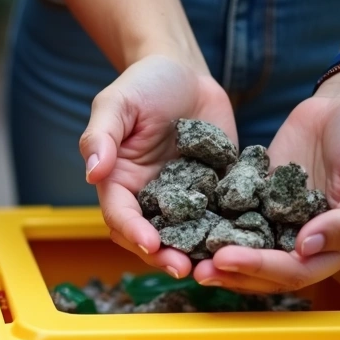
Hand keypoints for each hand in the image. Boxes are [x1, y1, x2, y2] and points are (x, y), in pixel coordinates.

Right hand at [82, 55, 235, 278]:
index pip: (120, 216)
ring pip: (186, 235)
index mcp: (119, 182)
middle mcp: (148, 197)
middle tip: (184, 268)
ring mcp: (183, 198)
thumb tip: (93, 173)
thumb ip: (101, 137)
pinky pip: (221, 216)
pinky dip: (231, 231)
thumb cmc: (143, 84)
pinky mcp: (214, 192)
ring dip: (197, 253)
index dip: (133, 232)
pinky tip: (246, 241)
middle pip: (151, 237)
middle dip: (164, 255)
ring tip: (215, 266)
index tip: (149, 243)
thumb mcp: (116, 104)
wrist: (184, 71)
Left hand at [196, 71, 339, 292]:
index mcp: (332, 245)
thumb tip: (307, 247)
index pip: (294, 270)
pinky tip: (180, 218)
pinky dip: (205, 218)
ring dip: (212, 252)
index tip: (227, 259)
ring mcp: (273, 218)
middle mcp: (299, 238)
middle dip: (229, 270)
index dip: (261, 268)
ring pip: (240, 244)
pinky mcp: (253, 195)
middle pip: (261, 267)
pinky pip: (226, 210)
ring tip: (181, 253)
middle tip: (196, 267)